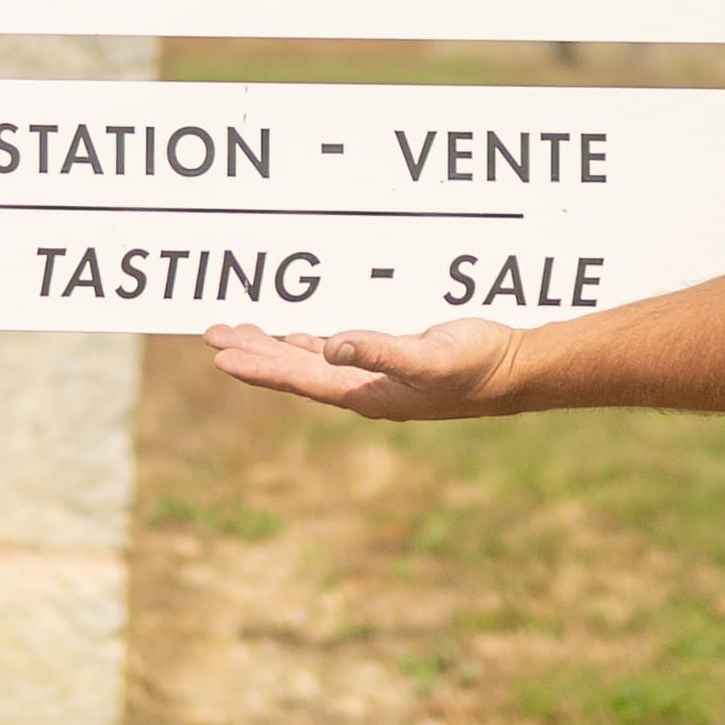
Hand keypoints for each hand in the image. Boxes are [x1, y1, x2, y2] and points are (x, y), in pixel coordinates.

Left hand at [205, 316, 520, 420]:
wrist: (513, 371)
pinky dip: (307, 340)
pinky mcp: (389, 357)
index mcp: (365, 391)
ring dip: (274, 345)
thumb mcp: (428, 356)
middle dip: (253, 351)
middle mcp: (362, 385)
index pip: (299, 378)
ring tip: (238, 332)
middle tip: (212, 334)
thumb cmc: (476, 366)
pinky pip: (335, 348)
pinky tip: (297, 334)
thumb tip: (330, 344)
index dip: (258, 366)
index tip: (220, 356)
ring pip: (309, 357)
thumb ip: (380, 350)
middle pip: (293, 368)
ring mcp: (374, 374)